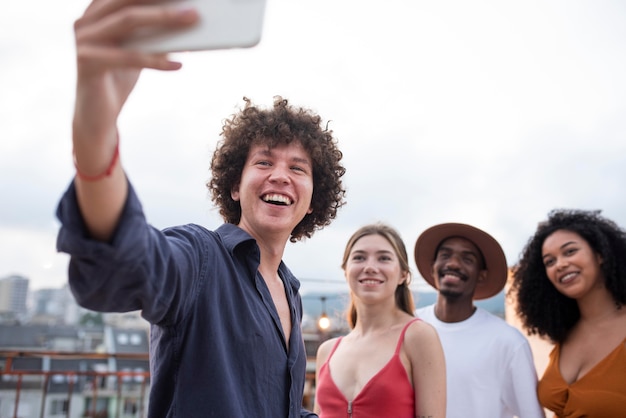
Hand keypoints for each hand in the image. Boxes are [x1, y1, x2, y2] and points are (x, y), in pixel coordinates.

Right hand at [73, 0, 198, 139]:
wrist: (95, 118)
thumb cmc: (118, 79)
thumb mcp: (136, 51)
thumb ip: (150, 34)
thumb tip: (185, 18)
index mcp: (95, 13)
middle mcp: (85, 22)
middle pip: (128, 3)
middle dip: (162, 1)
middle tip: (193, 6)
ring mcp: (83, 41)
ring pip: (128, 23)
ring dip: (164, 21)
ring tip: (191, 23)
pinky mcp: (87, 63)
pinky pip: (129, 57)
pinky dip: (156, 60)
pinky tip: (178, 64)